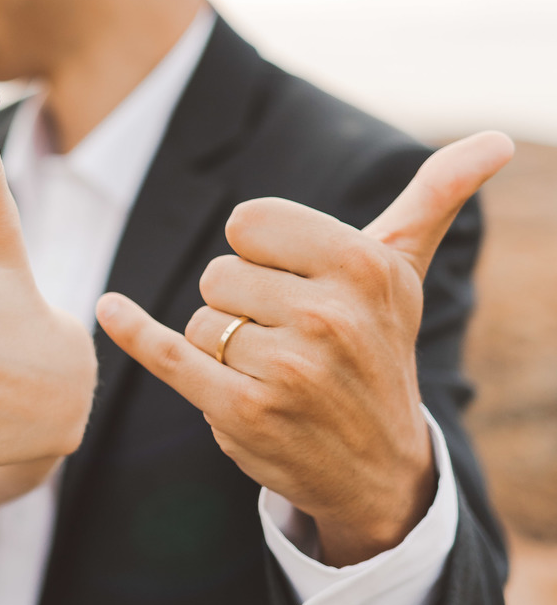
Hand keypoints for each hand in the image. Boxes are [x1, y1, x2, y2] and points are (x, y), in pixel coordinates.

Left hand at [96, 132, 512, 565]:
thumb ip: (435, 196)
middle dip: (241, 303)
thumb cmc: (378, 350)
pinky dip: (131, 331)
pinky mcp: (241, 413)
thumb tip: (496, 138)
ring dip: (223, 344)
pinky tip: (109, 309)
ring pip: (200, 319)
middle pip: (219, 272)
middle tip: (288, 338)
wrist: (378, 467)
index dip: (261, 252)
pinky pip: (168, 353)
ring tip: (273, 371)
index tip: (295, 282)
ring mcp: (285, 369)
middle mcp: (330, 316)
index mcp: (364, 267)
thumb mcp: (404, 272)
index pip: (250, 222)